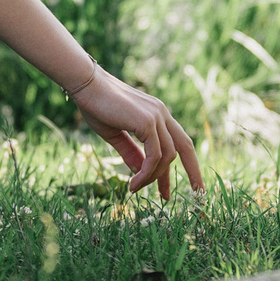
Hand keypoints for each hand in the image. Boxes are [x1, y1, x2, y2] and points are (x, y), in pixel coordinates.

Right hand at [71, 71, 203, 200]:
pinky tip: (133, 184)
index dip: (184, 164)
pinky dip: (146, 173)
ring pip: (167, 156)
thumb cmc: (97, 106)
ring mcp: (157, 116)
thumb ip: (131, 153)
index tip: (177, 185)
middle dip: (193, 173)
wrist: (85, 85)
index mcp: (157, 114)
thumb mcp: (116, 135)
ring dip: (153, 178)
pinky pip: (154, 156)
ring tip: (135, 188)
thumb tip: (140, 173)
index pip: (178, 142)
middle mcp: (162, 114)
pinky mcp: (147, 122)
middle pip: (186, 147)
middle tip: (194, 195)